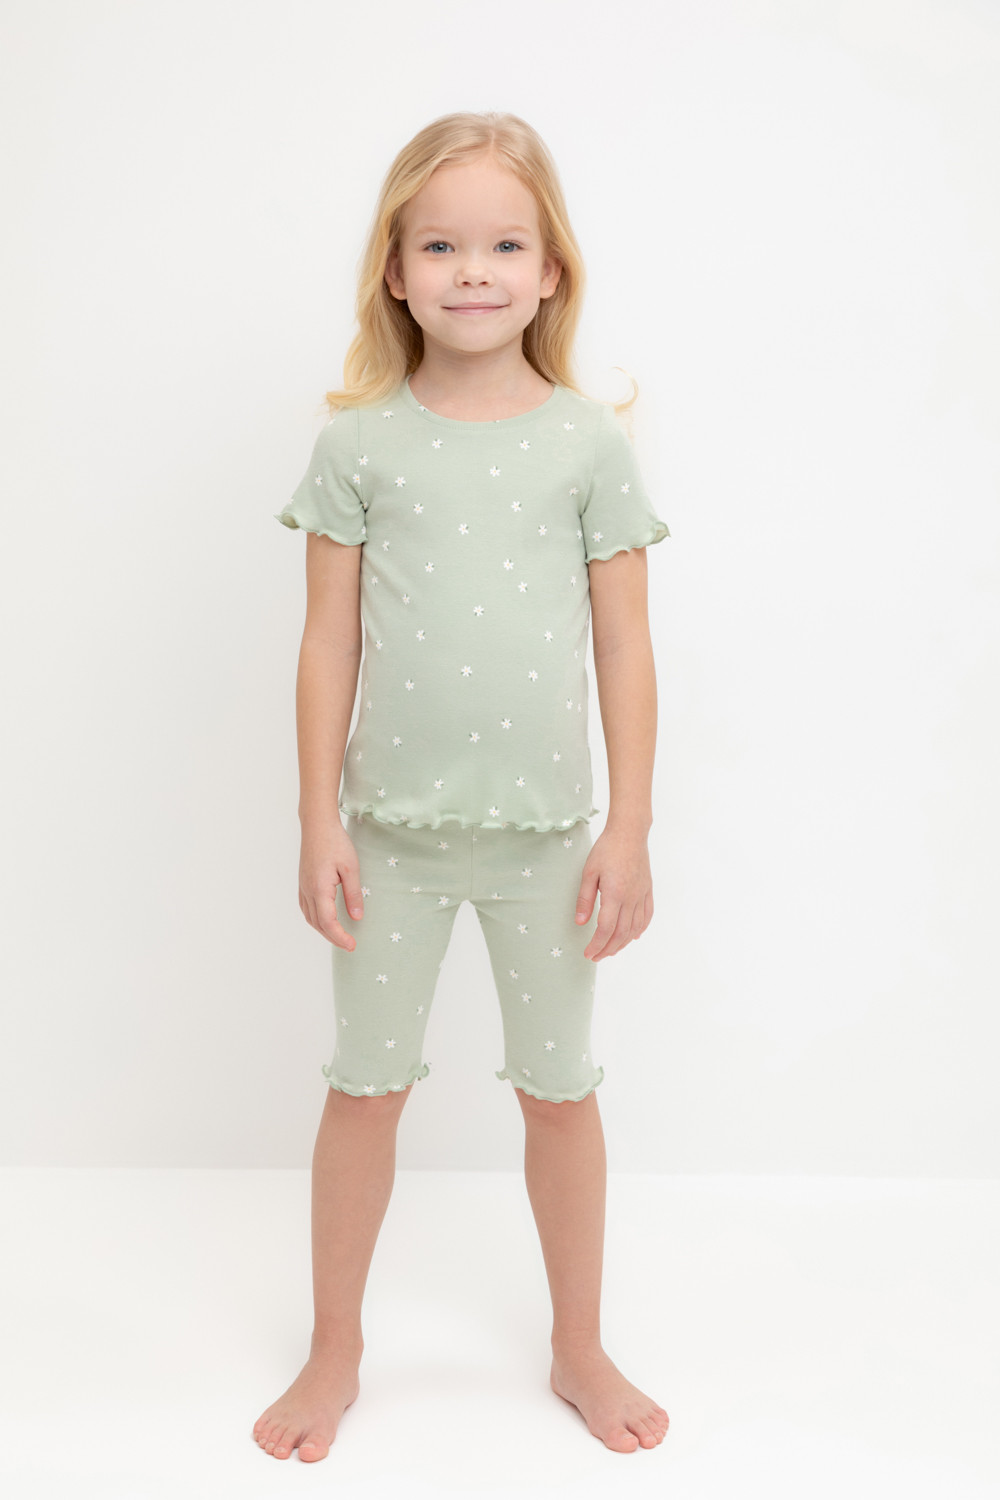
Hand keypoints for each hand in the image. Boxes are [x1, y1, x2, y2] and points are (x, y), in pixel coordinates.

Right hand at [298, 820, 364, 951]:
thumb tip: (357, 918)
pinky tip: (325, 920)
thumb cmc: (336, 843)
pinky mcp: (302, 883)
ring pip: (310, 918)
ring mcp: (302, 887)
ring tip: (339, 936)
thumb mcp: (351, 868)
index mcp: (319, 889)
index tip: (352, 945)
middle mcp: (307, 891)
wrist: (317, 825)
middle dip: (333, 938)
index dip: (340, 937)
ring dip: (324, 931)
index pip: (328, 922)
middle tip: (349, 945)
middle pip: (318, 924)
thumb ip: (353, 894)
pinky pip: (306, 909)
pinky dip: (316, 920)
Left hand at [575, 824, 652, 960]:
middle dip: (608, 949)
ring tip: (611, 950)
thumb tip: (580, 922)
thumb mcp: (589, 872)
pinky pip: (647, 916)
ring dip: (623, 943)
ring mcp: (642, 895)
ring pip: (635, 928)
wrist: (629, 833)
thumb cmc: (607, 849)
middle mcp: (631, 898)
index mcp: (615, 894)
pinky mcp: (648, 890)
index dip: (597, 944)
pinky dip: (640, 929)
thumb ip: (585, 899)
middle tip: (596, 957)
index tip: (588, 953)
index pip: (606, 928)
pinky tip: (633, 936)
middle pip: (621, 933)